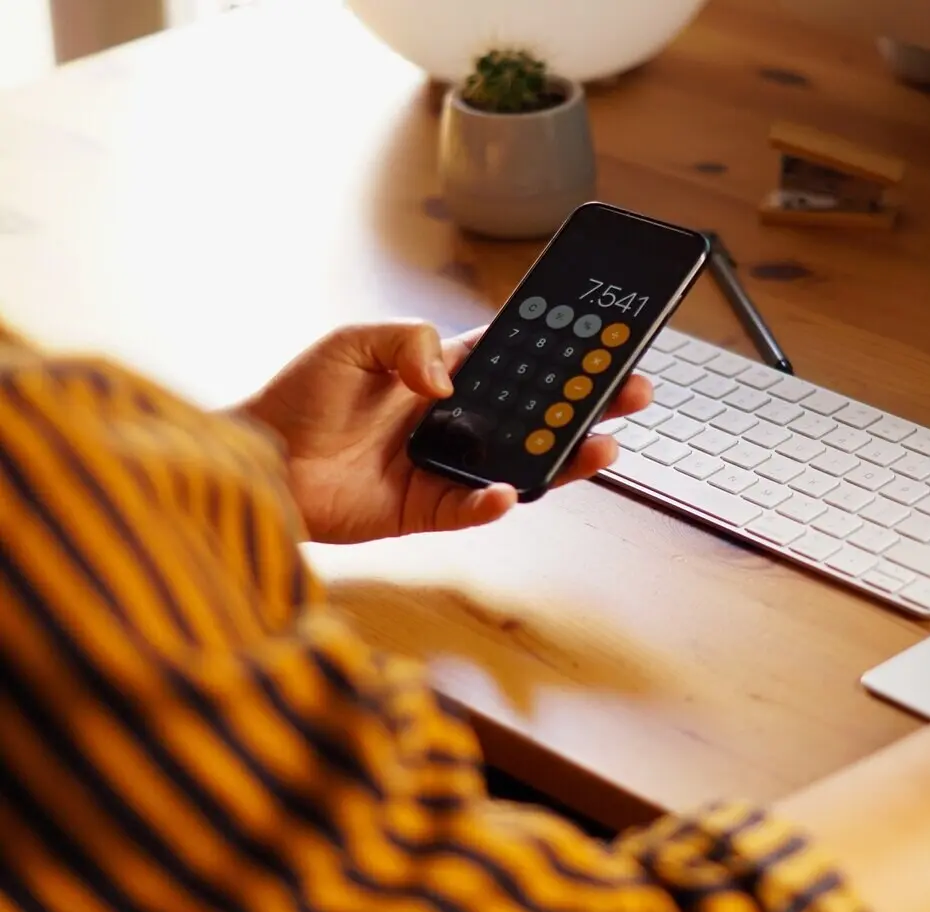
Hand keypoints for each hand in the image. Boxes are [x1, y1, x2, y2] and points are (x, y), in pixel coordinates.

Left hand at [238, 321, 652, 543]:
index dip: (559, 352)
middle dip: (586, 404)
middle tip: (630, 393)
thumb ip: (409, 342)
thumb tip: (450, 381)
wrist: (257, 463)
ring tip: (602, 447)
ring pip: (520, 463)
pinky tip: (509, 490)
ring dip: (563, 458)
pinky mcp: (427, 509)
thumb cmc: (297, 399)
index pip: (516, 360)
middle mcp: (453, 421)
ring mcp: (445, 467)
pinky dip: (492, 502)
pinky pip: (472, 508)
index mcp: (443, 376)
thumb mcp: (352, 343)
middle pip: (536, 413)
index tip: (602, 342)